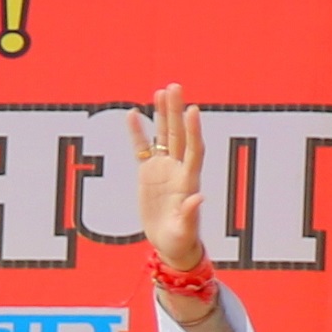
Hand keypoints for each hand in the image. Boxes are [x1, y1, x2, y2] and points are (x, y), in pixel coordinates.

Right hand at [132, 82, 207, 276]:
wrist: (170, 244)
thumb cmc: (180, 240)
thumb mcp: (184, 231)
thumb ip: (190, 214)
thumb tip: (199, 197)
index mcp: (188, 181)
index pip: (193, 150)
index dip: (193, 131)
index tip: (192, 110)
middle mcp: (178, 170)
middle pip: (178, 135)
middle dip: (176, 111)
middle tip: (174, 87)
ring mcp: (163, 169)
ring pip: (163, 136)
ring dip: (162, 114)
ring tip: (160, 91)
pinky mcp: (148, 174)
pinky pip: (141, 149)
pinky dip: (137, 132)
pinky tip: (132, 114)